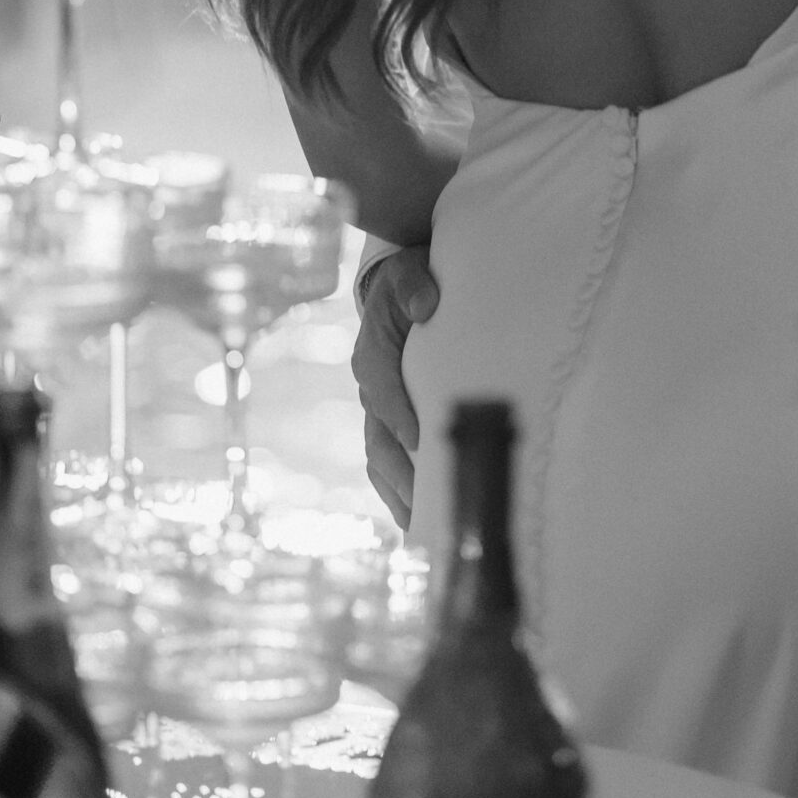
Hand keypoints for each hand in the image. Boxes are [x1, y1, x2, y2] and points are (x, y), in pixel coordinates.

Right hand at [350, 245, 438, 528]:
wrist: (401, 290)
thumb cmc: (410, 282)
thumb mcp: (410, 271)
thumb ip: (415, 284)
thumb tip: (426, 304)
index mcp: (371, 354)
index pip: (380, 388)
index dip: (397, 413)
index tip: (418, 438)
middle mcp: (369, 389)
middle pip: (378, 438)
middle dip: (400, 471)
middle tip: (427, 498)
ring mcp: (377, 413)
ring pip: (380, 459)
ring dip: (399, 492)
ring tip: (423, 526)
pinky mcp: (390, 426)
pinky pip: (387, 466)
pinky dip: (399, 494)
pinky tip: (419, 523)